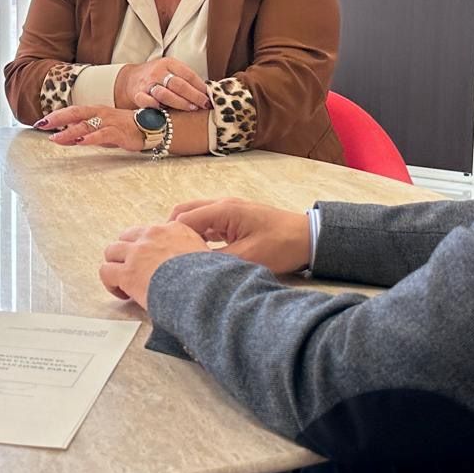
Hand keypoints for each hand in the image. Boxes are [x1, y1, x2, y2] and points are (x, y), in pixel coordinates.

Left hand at [36, 105, 145, 151]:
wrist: (151, 127)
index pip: (72, 111)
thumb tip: (61, 137)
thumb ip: (81, 132)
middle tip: (42, 124)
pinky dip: (91, 138)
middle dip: (58, 119)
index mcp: (95, 111)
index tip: (40, 122)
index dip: (56, 115)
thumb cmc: (123, 128)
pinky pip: (103, 134)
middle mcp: (101, 113)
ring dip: (70, 132)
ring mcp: (110, 122)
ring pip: (86, 125)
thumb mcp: (99, 130)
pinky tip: (81, 142)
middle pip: (76, 114)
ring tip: (55, 138)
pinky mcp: (119, 132)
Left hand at [99, 222, 211, 309]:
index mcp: (175, 229)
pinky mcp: (127, 271)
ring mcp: (138, 252)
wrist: (203, 289)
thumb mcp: (208, 256)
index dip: (148, 247)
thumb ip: (197, 254)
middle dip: (127, 252)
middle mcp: (153, 235)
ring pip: (112, 251)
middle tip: (132, 269)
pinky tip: (122, 294)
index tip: (152, 262)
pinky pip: (106, 272)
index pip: (152, 232)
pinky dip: (110, 283)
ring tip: (123, 282)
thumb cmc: (209, 279)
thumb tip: (198, 267)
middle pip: (127, 237)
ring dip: (115, 265)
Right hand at [115, 58, 209, 110]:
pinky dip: (156, 107)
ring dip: (180, 103)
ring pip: (165, 94)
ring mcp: (147, 84)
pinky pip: (147, 102)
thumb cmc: (157, 77)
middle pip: (179, 85)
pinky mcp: (138, 94)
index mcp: (169, 63)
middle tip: (203, 105)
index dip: (201, 87)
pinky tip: (165, 111)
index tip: (209, 97)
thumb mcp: (171, 70)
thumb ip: (186, 79)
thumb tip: (207, 92)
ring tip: (191, 109)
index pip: (189, 75)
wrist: (130, 79)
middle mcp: (158, 72)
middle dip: (194, 96)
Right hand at [169, 197, 311, 274]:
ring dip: (185, 234)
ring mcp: (228, 211)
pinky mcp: (234, 219)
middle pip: (184, 212)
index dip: (170, 238)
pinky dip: (198, 235)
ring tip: (178, 256)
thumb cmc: (281, 245)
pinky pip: (207, 224)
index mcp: (223, 210)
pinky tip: (197, 253)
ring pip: (194, 217)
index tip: (164, 257)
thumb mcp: (247, 258)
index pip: (183, 219)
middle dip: (172, 232)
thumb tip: (191, 267)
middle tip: (166, 255)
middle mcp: (222, 205)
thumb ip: (216, 260)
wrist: (309, 238)